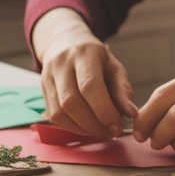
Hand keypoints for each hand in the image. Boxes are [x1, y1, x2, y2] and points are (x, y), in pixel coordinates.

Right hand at [33, 8, 136, 137]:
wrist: (65, 43)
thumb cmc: (96, 59)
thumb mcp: (114, 67)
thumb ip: (122, 90)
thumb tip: (131, 115)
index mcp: (84, 54)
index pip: (89, 85)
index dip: (103, 111)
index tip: (117, 127)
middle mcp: (61, 64)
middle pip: (71, 102)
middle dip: (93, 124)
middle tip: (110, 132)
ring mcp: (48, 77)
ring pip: (59, 112)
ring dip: (82, 129)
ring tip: (100, 131)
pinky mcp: (43, 90)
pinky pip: (53, 116)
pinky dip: (72, 127)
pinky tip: (86, 128)